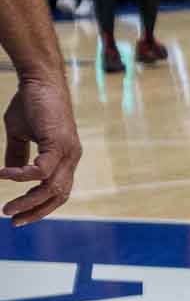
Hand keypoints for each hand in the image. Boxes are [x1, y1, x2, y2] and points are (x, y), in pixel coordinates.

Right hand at [2, 77, 81, 225]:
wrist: (39, 80)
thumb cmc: (31, 104)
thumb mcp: (22, 135)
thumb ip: (18, 155)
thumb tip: (11, 174)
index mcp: (65, 158)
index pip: (59, 191)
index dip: (42, 206)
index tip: (21, 217)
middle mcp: (71, 158)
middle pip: (58, 195)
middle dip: (36, 211)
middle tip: (13, 219)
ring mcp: (68, 151)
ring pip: (52, 187)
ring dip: (28, 200)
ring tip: (6, 208)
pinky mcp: (59, 143)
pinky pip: (41, 170)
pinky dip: (22, 176)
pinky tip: (4, 176)